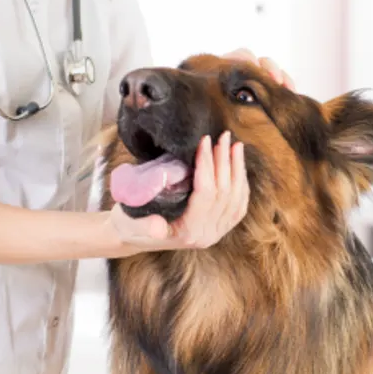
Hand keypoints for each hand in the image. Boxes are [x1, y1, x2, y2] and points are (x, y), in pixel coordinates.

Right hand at [102, 48, 293, 256]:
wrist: (134, 236)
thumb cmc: (130, 224)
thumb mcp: (130, 224)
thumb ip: (143, 226)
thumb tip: (155, 227)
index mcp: (188, 232)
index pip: (206, 193)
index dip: (207, 165)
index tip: (204, 141)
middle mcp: (207, 234)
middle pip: (225, 193)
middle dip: (225, 162)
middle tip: (223, 137)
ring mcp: (216, 231)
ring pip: (236, 198)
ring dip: (238, 169)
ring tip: (236, 145)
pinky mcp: (220, 227)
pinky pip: (239, 205)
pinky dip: (242, 183)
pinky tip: (239, 165)